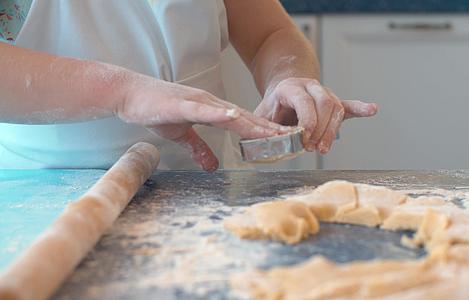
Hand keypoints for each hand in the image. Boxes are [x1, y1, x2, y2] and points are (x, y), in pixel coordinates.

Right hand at [117, 75, 290, 170]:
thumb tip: (213, 166)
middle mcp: (210, 103)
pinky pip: (204, 109)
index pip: (243, 122)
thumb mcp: (181, 135)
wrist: (129, 94)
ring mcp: (197, 101)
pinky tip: (234, 117)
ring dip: (253, 123)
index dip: (264, 130)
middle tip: (291, 136)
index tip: (284, 138)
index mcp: (211, 110)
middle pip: (244, 118)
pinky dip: (220, 113)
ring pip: (230, 113)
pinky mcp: (181, 104)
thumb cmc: (155, 110)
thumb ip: (199, 149)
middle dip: (268, 128)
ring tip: (274, 131)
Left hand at [255, 78, 377, 153]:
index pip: (305, 102)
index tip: (303, 140)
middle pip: (324, 104)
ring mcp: (325, 94)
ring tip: (323, 148)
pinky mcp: (334, 103)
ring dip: (331, 131)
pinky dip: (360, 109)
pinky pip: (349, 106)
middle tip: (312, 148)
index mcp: (291, 88)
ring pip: (336, 109)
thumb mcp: (263, 115)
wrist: (283, 92)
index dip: (307, 122)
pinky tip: (372, 110)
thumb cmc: (273, 107)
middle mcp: (310, 87)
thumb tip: (271, 143)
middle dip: (320, 129)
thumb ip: (267, 128)